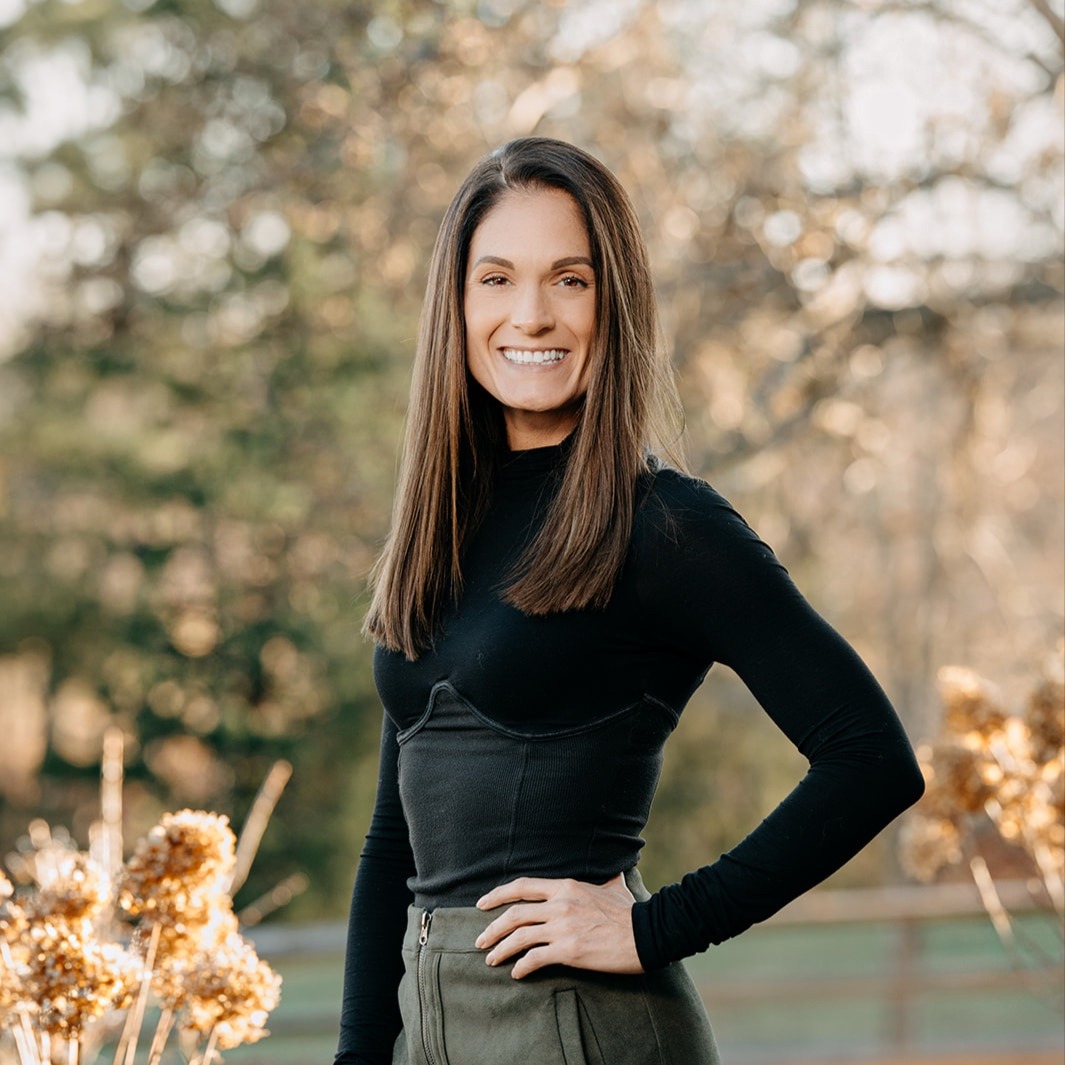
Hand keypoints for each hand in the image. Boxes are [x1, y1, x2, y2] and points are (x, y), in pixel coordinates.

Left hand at [474, 873, 642, 978]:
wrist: (647, 933)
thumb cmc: (630, 911)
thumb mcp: (613, 887)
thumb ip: (603, 878)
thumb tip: (611, 866)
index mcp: (566, 886)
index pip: (523, 886)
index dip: (498, 894)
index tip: (482, 904)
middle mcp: (560, 904)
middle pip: (515, 913)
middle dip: (493, 928)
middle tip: (481, 941)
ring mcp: (563, 927)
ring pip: (520, 936)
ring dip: (501, 949)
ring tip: (491, 959)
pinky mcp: (569, 950)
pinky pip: (535, 958)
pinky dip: (522, 966)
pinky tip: (517, 973)